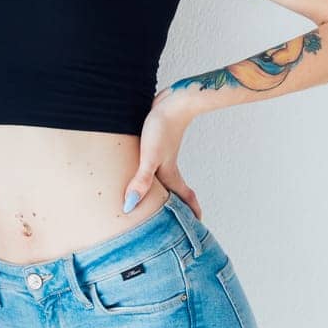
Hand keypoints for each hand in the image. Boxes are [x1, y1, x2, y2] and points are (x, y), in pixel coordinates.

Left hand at [124, 89, 201, 218]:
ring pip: (163, 177)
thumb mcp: (150, 157)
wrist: (172, 101)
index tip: (196, 226)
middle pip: (174, 191)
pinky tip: (140, 169)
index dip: (191, 213)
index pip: (185, 199)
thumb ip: (142, 181)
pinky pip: (152, 164)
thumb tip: (130, 205)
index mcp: (170, 174)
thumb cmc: (163, 128)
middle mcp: (168, 167)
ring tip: (155, 200)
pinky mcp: (155, 143)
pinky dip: (149, 173)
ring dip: (162, 189)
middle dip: (175, 205)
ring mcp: (162, 155)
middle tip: (173, 220)